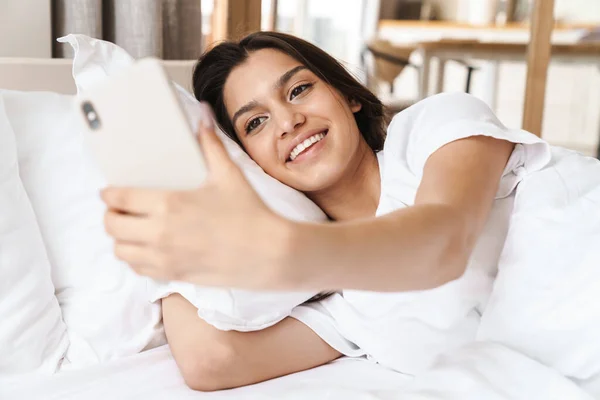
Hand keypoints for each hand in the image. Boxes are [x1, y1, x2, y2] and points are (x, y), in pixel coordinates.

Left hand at [101, 103, 291, 288]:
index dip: (108, 193)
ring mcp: (166, 257)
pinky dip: (136, 259)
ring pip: (121, 251)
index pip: (118, 198)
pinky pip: (139, 269)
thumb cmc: (250, 213)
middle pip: (112, 226)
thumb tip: (202, 115)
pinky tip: (147, 249)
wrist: (270, 253)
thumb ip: (210, 144)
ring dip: (121, 240)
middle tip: (118, 210)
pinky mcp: (175, 275)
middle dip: (110, 216)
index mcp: (170, 203)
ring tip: (131, 230)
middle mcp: (161, 232)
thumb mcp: (229, 174)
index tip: (109, 191)